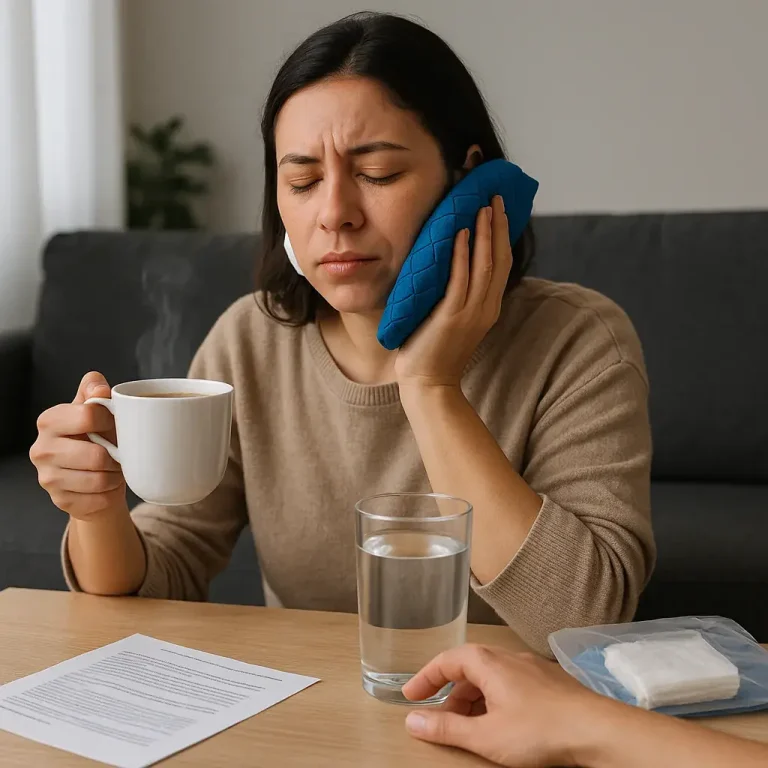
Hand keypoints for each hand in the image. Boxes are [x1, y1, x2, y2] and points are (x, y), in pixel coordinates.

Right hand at [30, 371, 127, 520]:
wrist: (93, 477)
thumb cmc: (98, 439)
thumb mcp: (97, 412)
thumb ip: (95, 392)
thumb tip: (99, 387)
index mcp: (50, 420)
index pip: (89, 415)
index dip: (111, 421)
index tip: (116, 425)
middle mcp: (41, 449)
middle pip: (96, 454)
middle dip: (116, 457)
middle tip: (119, 455)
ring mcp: (47, 478)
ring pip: (99, 479)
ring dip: (115, 477)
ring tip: (114, 470)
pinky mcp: (60, 500)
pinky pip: (97, 499)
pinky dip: (109, 494)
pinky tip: (105, 487)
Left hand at [394, 194, 511, 388]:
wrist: (428, 384)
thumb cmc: (433, 351)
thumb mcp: (451, 318)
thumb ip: (455, 293)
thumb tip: (447, 262)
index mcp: (488, 307)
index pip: (502, 264)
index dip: (502, 234)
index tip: (499, 207)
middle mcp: (486, 308)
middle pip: (501, 258)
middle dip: (499, 225)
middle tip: (495, 195)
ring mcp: (471, 312)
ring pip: (485, 264)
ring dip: (485, 233)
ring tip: (483, 205)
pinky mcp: (452, 316)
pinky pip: (460, 279)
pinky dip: (462, 253)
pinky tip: (460, 231)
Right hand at [402, 644, 601, 767]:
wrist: (597, 731)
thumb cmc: (542, 730)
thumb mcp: (486, 736)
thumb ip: (447, 728)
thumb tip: (413, 720)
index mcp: (487, 662)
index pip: (446, 661)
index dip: (425, 678)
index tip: (411, 695)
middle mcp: (507, 657)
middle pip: (468, 669)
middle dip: (450, 695)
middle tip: (440, 721)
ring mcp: (530, 667)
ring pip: (491, 678)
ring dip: (473, 700)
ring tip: (469, 727)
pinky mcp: (548, 682)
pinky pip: (511, 685)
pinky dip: (495, 701)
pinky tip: (501, 724)